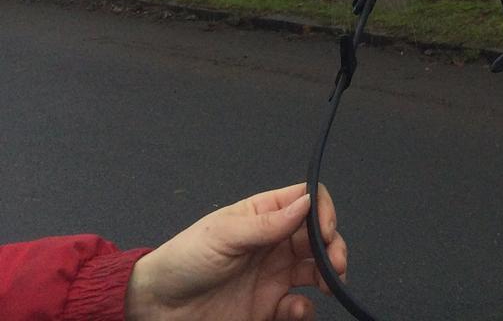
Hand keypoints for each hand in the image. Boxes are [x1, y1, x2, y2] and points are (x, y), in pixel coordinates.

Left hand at [123, 182, 346, 320]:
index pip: (305, 200)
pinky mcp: (267, 308)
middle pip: (318, 236)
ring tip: (328, 285)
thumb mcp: (224, 235)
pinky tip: (296, 310)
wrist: (158, 308)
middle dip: (333, 247)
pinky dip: (305, 309)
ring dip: (328, 276)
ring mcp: (273, 276)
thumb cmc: (184, 260)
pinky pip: (298, 306)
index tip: (325, 231)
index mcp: (263, 215)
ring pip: (315, 270)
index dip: (322, 211)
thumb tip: (307, 203)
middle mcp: (274, 242)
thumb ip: (267, 223)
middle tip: (336, 264)